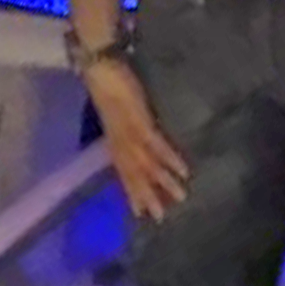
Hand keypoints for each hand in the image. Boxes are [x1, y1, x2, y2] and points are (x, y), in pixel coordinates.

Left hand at [87, 58, 188, 220]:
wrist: (100, 67)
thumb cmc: (109, 83)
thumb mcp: (116, 108)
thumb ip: (125, 122)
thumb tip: (136, 132)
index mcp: (114, 140)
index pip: (124, 172)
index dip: (131, 192)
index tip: (141, 213)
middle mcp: (121, 142)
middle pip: (135, 174)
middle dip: (147, 196)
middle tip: (160, 218)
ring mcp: (131, 134)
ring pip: (147, 165)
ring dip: (163, 183)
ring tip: (180, 198)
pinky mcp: (141, 122)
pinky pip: (157, 145)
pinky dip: (169, 159)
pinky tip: (183, 170)